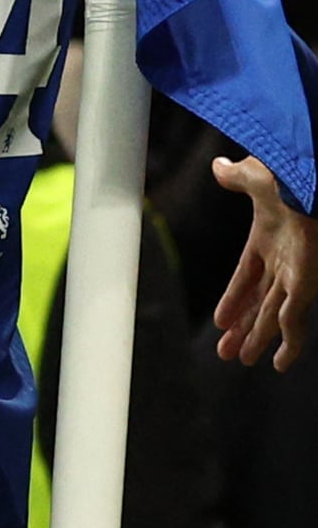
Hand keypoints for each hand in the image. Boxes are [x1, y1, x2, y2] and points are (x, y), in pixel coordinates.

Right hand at [214, 155, 315, 369]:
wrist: (308, 183)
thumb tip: (219, 165)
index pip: (247, 276)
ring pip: (274, 316)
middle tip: (230, 353)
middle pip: (259, 302)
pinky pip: (294, 319)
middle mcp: (284, 262)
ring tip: (245, 361)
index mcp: (268, 240)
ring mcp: (297, 274)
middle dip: (244, 327)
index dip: (234, 298)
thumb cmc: (287, 177)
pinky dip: (290, 342)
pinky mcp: (307, 283)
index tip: (220, 320)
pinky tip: (280, 362)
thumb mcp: (256, 177)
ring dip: (260, 339)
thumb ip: (237, 176)